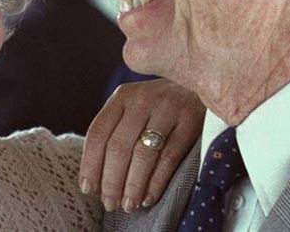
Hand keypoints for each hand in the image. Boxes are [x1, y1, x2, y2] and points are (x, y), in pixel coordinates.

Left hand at [79, 78, 203, 212]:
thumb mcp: (135, 107)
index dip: (90, 164)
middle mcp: (142, 99)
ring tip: (129, 205)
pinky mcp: (191, 120)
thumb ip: (116, 130)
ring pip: (143, 154)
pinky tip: (149, 197)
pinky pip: (169, 157)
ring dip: (133, 185)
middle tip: (110, 203)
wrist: (202, 83)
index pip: (98, 133)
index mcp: (122, 96)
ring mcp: (168, 108)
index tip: (88, 189)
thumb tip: (97, 178)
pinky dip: (157, 181)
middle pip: (119, 146)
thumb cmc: (160, 105)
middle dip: (112, 181)